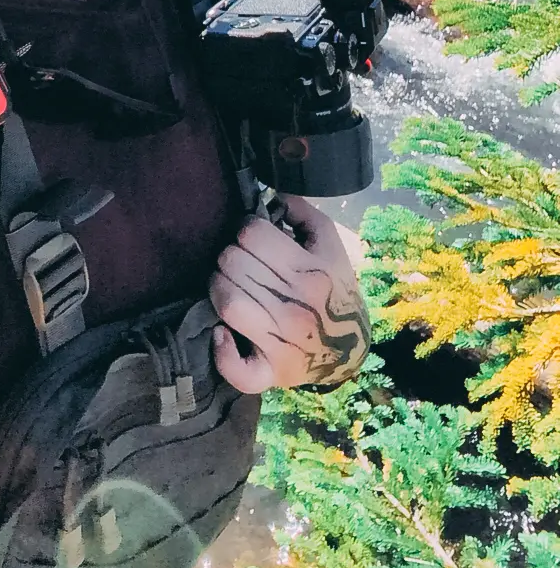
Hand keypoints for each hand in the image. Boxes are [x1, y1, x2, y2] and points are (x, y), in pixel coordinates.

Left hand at [208, 194, 370, 394]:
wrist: (349, 348)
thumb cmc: (332, 289)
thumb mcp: (330, 246)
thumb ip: (304, 212)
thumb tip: (274, 193)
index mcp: (312, 272)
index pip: (251, 233)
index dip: (246, 229)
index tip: (253, 239)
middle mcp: (296, 308)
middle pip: (232, 262)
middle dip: (230, 256)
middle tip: (240, 263)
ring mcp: (282, 343)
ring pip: (226, 301)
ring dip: (218, 287)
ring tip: (229, 286)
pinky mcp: (270, 374)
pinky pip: (236, 368)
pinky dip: (222, 351)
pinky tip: (222, 333)